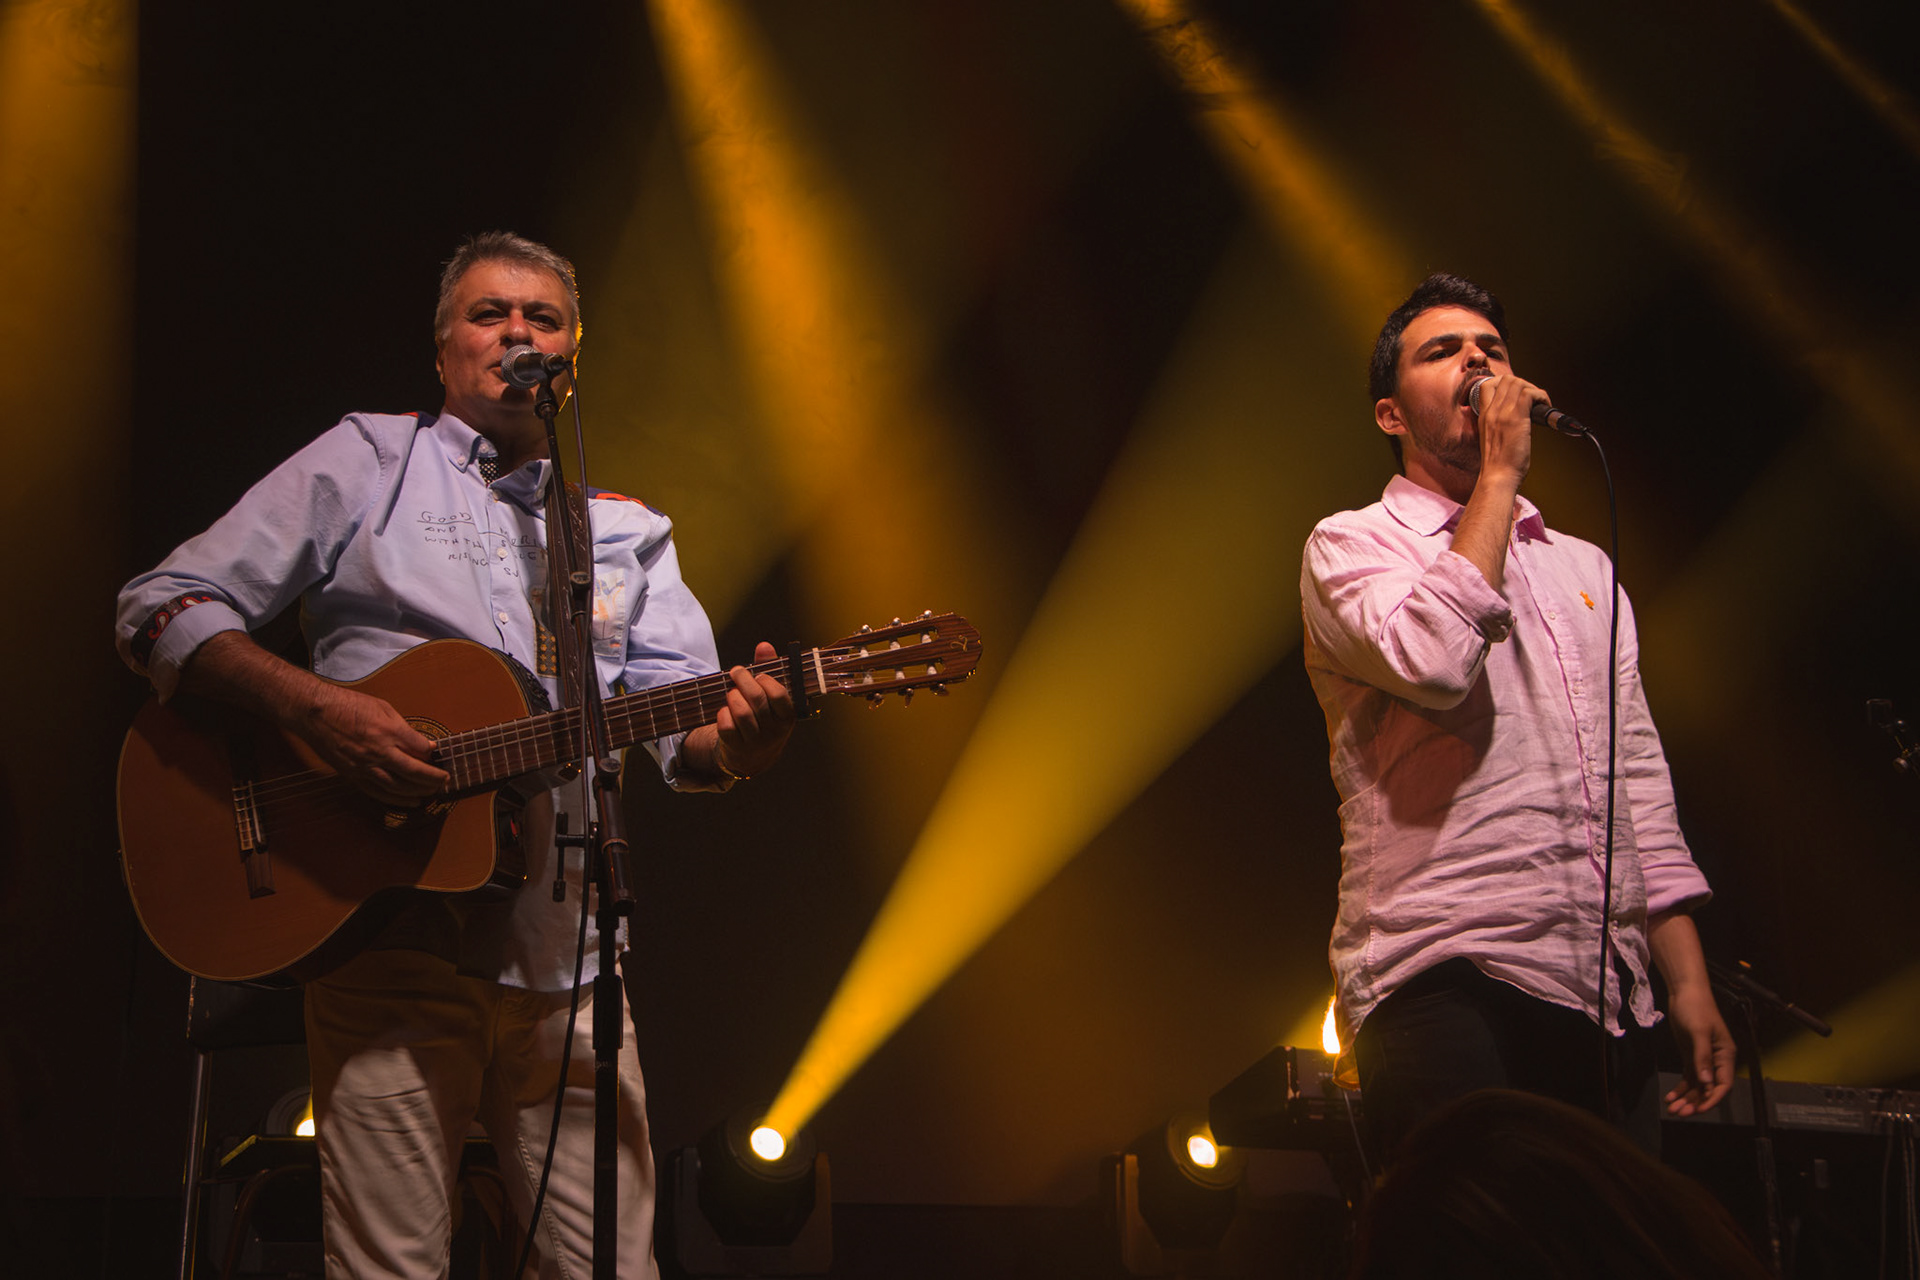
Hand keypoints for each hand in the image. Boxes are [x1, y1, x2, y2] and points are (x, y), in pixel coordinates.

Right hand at [297, 682, 448, 805]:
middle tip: (445, 781)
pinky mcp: (352, 775)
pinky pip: (378, 792)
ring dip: (418, 792)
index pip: (420, 749)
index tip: (438, 755)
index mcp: (389, 731)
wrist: (315, 713)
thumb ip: (403, 727)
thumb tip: (420, 743)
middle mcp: (379, 751)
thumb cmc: (348, 705)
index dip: (432, 754)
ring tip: (432, 793)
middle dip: (433, 779)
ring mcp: (364, 766)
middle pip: (413, 771)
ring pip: (397, 786)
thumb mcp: (382, 707)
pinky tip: (409, 802)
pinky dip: (396, 800)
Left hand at [710, 641, 795, 779]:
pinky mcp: (736, 747)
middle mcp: (774, 731)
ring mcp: (756, 741)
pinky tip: (725, 710)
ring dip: (732, 696)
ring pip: (741, 712)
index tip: (758, 674)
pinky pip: (726, 726)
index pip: (779, 695)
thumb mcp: (773, 697)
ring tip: (731, 692)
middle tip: (736, 672)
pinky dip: (722, 714)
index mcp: (788, 716)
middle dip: (743, 680)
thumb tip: (764, 645)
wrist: (755, 756)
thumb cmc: (765, 716)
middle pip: (757, 699)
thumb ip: (769, 668)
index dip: (766, 681)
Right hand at [1470, 372, 1541, 486]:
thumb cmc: (1499, 464)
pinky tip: (1544, 407)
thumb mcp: (1492, 439)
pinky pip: (1530, 393)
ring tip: (1540, 404)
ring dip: (1534, 390)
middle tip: (1533, 400)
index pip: (1488, 385)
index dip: (1505, 383)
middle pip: (1506, 379)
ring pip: (1518, 383)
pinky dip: (1541, 396)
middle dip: (1524, 384)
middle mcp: (1491, 411)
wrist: (1499, 476)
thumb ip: (1500, 424)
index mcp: (1484, 416)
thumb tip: (1520, 417)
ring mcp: (1502, 413)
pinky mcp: (1516, 418)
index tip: (1517, 394)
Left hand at [1662, 980, 1736, 1116]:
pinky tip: (1670, 1097)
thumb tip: (1706, 1082)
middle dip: (1695, 1102)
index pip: (1723, 1084)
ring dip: (1686, 1098)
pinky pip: (1689, 1078)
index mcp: (1725, 1055)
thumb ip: (1702, 1057)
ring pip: (1697, 1086)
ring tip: (1672, 1109)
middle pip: (1708, 1089)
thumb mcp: (1698, 1032)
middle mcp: (1717, 1061)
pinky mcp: (1691, 1056)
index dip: (1712, 1099)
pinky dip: (1681, 1089)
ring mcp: (1703, 1060)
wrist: (1685, 992)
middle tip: (1679, 1113)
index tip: (1699, 1109)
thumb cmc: (1696, 1008)